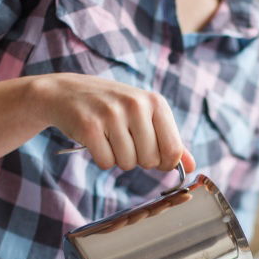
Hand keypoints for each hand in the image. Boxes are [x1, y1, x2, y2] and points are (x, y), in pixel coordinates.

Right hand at [33, 73, 195, 172]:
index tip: (153, 156)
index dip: (164, 162)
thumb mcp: (144, 115)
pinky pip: (106, 162)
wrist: (66, 92)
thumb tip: (192, 166)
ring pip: (127, 164)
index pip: (173, 150)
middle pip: (150, 161)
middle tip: (124, 140)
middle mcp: (136, 105)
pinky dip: (101, 158)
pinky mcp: (90, 127)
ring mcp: (112, 115)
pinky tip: (95, 139)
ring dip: (118, 159)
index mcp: (155, 102)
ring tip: (109, 137)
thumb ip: (169, 140)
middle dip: (137, 159)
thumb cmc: (112, 107)